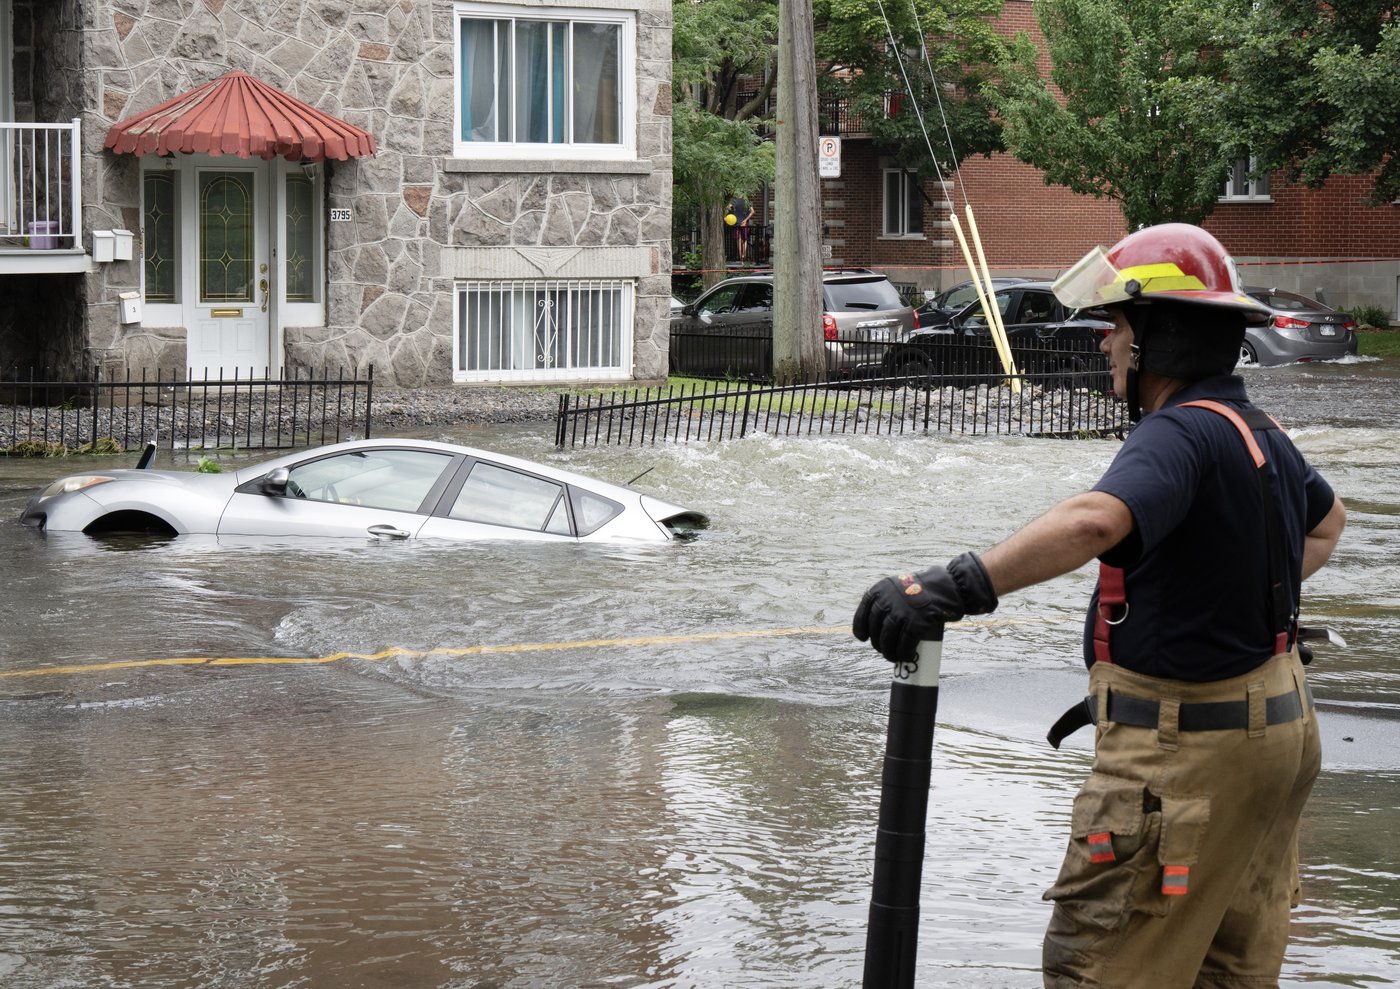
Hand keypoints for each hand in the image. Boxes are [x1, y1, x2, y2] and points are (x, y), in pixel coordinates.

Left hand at [852, 552, 997, 662]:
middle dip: (878, 642)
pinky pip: (905, 644)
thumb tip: (881, 625)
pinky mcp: (916, 623)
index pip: (864, 612)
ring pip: (888, 639)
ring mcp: (902, 612)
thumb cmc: (924, 588)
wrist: (948, 585)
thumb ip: (888, 600)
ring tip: (893, 657)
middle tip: (883, 649)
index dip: (861, 628)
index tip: (863, 638)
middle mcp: (888, 600)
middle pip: (876, 628)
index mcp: (880, 589)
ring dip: (889, 652)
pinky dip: (904, 653)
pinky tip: (906, 657)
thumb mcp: (899, 586)